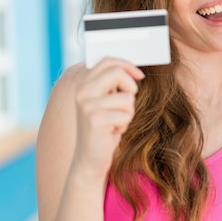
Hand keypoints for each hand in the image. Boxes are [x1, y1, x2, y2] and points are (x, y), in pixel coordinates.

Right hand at [70, 58, 144, 180]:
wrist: (90, 159)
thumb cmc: (104, 129)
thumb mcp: (106, 102)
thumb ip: (112, 85)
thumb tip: (133, 70)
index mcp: (84, 84)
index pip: (107, 61)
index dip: (127, 65)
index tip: (139, 76)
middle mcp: (82, 91)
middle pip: (117, 72)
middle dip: (130, 86)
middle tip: (127, 102)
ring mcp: (87, 105)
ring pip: (127, 97)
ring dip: (128, 112)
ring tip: (115, 122)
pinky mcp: (96, 119)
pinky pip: (126, 114)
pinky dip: (125, 124)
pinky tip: (113, 132)